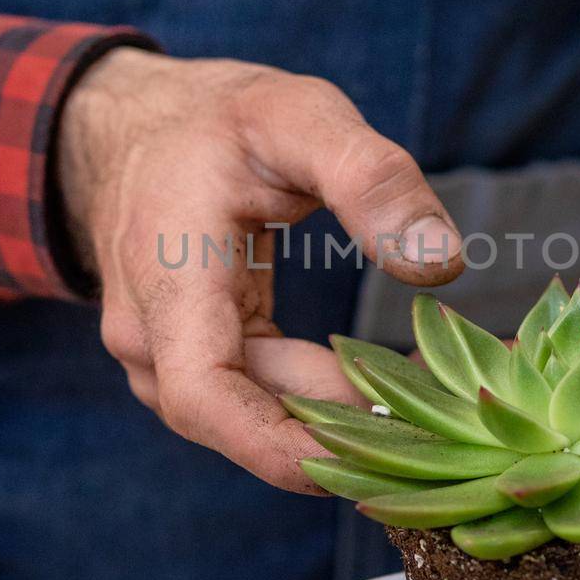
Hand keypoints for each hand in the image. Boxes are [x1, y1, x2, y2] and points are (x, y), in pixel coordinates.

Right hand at [57, 50, 461, 489]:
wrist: (140, 125)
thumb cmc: (220, 117)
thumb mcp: (301, 116)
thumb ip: (371, 179)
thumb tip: (439, 263)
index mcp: (169, 277)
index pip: (202, 395)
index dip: (277, 446)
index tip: (365, 463)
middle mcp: (150, 334)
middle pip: (238, 420)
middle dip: (335, 435)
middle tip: (437, 427)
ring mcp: (163, 354)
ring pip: (247, 416)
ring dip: (328, 421)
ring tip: (422, 406)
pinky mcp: (191, 360)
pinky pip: (251, 400)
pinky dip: (314, 402)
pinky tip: (380, 391)